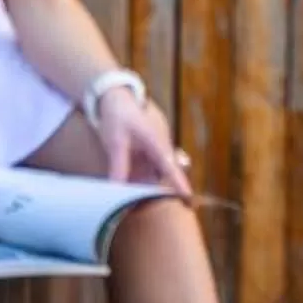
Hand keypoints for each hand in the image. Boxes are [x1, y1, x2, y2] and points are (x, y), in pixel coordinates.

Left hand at [95, 86, 195, 200]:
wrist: (119, 98)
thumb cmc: (118, 117)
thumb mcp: (115, 142)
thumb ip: (119, 166)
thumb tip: (118, 190)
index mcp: (156, 142)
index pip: (169, 166)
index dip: (179, 182)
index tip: (188, 197)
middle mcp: (163, 146)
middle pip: (168, 173)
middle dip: (165, 189)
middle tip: (165, 204)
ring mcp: (160, 148)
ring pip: (161, 172)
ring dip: (152, 184)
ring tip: (140, 200)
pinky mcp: (154, 150)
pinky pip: (155, 168)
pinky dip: (148, 178)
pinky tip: (135, 184)